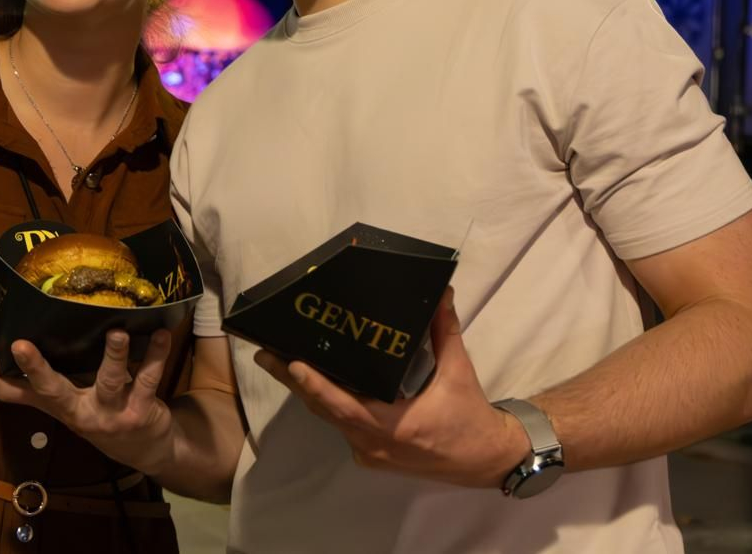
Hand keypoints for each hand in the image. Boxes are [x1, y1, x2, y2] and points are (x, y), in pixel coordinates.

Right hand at [0, 328, 176, 474]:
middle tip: (20, 345)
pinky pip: (149, 379)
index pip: (14, 394)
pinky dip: (155, 355)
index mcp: (57, 405)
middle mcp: (78, 411)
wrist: (147, 450)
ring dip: (114, 356)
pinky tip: (161, 334)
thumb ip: (53, 375)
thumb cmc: (102, 412)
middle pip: (51, 392)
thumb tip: (28, 330)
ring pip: (109, 382)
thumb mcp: (71, 401)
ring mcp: (110, 414)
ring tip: (116, 333)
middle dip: (35, 369)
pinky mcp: (140, 412)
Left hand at [252, 288, 528, 487]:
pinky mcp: (371, 456)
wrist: (485, 459)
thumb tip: (439, 291)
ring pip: (330, 420)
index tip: (293, 364)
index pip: (344, 405)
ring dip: (306, 392)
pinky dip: (326, 404)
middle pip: (325, 410)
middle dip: (295, 382)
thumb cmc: (469, 414)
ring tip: (280, 363)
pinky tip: (312, 382)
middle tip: (266, 353)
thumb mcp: (457, 370)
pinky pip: (342, 428)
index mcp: (394, 424)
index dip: (316, 385)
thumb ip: (444, 330)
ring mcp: (370, 453)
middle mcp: (374, 444)